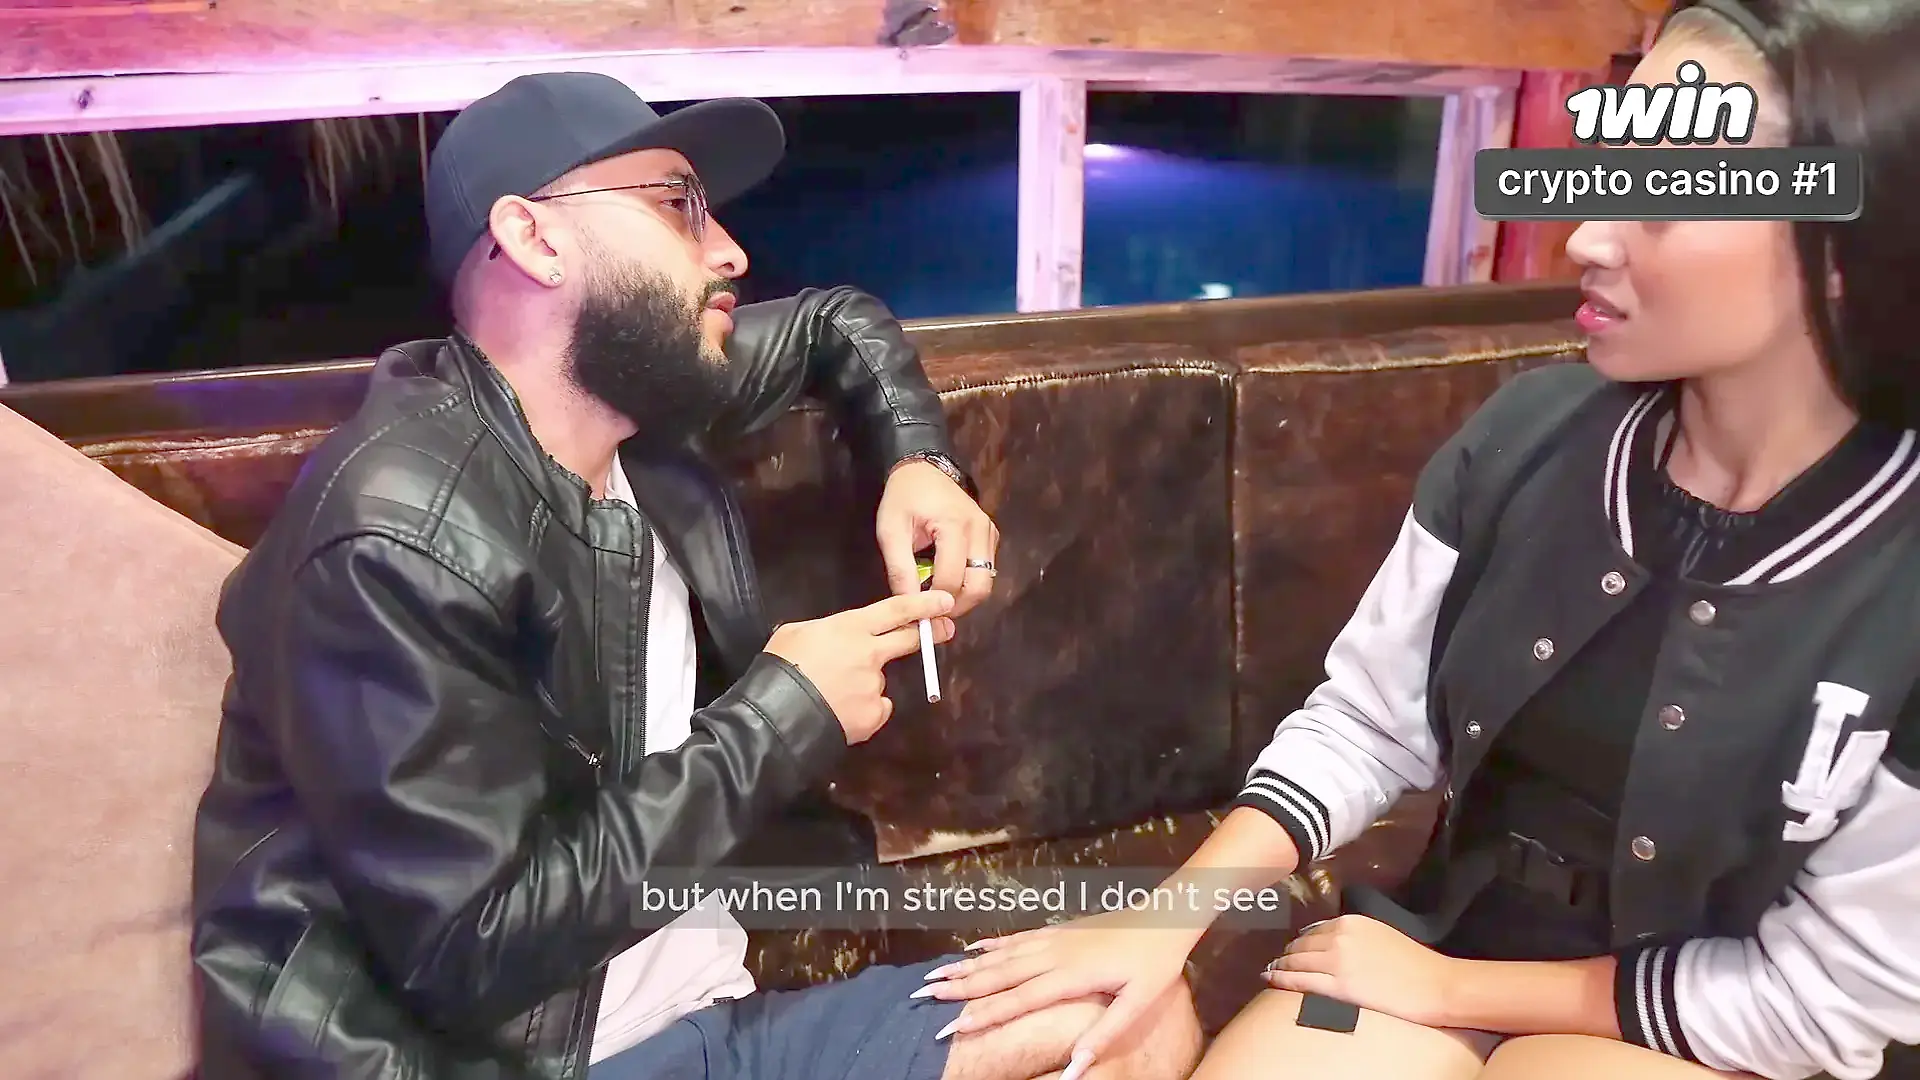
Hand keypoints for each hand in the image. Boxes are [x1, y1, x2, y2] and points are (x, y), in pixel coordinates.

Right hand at [765, 590, 954, 742]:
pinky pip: (876, 708)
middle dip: (929, 633)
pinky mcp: (874, 714)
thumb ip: (823, 631)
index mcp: (851, 627)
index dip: (923, 604)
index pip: (896, 610)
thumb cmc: (781, 667)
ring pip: (878, 679)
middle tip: (943, 630)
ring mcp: (875, 685)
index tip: (944, 602)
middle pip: (907, 639)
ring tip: (833, 693)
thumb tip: (829, 638)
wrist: (779, 714)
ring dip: (864, 683)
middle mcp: (871, 653)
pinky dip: (863, 709)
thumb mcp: (795, 632)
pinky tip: (842, 711)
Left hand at [876, 460, 998, 615]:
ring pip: (986, 582)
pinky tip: (947, 581)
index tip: (917, 613)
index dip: (934, 602)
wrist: (922, 470)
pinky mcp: (991, 537)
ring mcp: (989, 533)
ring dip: (963, 596)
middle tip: (932, 611)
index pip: (951, 579)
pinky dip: (968, 583)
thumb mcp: (891, 531)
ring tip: (937, 597)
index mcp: (954, 525)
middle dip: (956, 606)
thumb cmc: (904, 498)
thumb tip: (908, 604)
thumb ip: (899, 569)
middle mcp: (980, 530)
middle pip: (979, 586)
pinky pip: (986, 570)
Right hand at [916, 912, 1198, 1065]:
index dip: (982, 1015)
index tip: (950, 1028)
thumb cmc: (1156, 964)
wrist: (1167, 916)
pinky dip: (991, 945)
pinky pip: (1017, 938)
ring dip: (966, 966)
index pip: (1017, 1000)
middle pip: (998, 974)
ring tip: (935, 973)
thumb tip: (1074, 1069)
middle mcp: (1053, 954)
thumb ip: (1104, 1035)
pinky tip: (973, 949)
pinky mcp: (1060, 929)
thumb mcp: (1139, 1003)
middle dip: (959, 987)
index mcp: (1069, 975)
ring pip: (1001, 955)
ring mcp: (1054, 938)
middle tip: (922, 995)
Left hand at [1261, 914, 1460, 1028]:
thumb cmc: (1415, 964)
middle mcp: (1340, 936)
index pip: (1313, 931)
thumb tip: (1333, 943)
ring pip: (1295, 961)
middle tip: (1275, 960)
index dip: (1299, 942)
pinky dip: (1280, 978)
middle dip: (1286, 953)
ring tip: (1270, 970)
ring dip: (1279, 965)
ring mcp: (1337, 961)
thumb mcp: (1381, 936)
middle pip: (1300, 944)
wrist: (1437, 985)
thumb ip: (1355, 937)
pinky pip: (1299, 980)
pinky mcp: (1339, 986)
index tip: (1291, 948)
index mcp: (1351, 922)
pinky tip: (1269, 978)